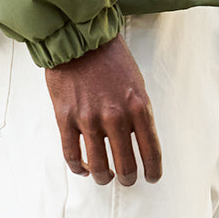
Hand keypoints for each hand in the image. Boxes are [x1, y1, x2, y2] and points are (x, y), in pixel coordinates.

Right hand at [45, 35, 162, 186]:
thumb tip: (139, 141)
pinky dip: (79, 168)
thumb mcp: (136, 83)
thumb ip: (138, 113)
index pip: (151, 152)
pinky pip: (72, 156)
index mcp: (139, 107)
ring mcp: (89, 119)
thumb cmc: (110, 58)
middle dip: (128, 178)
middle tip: (127, 179)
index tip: (152, 177)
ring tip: (105, 176)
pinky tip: (84, 168)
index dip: (153, 171)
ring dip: (104, 177)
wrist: (79, 38)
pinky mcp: (65, 118)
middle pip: (126, 166)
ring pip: (99, 168)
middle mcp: (116, 117)